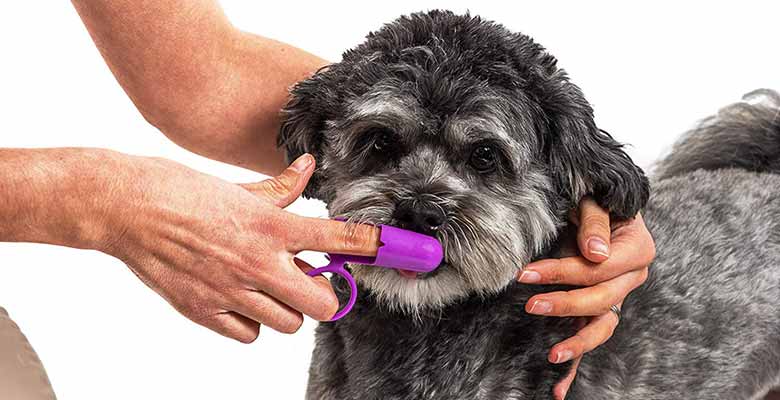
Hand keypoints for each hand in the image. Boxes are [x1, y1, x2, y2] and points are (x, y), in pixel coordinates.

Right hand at [96, 153, 378, 342]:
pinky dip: (251, 323)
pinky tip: (240, 300)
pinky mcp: (205, 310)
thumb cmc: (181, 190)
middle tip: (312, 280)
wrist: (127, 208)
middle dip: (325, 295)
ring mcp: (231, 291)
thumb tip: (309, 168)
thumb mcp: (238, 187)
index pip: (338, 239)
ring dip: (287, 307)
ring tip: (269, 287)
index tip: (391, 249)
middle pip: (322, 303)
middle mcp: (257, 261)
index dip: (372, 246)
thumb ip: (281, 187)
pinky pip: (248, 335)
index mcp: (270, 225)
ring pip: (288, 322)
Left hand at [517, 197, 654, 398]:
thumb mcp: (593, 200)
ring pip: (603, 326)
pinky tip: (559, 387)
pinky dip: (577, 361)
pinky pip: (592, 335)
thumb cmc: (594, 200)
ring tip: (552, 356)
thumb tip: (595, 252)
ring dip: (577, 343)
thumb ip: (594, 222)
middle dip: (564, 304)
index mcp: (637, 250)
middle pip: (600, 300)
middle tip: (531, 304)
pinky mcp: (601, 306)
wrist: (599, 205)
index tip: (527, 274)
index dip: (563, 272)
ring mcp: (618, 295)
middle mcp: (632, 277)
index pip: (598, 269)